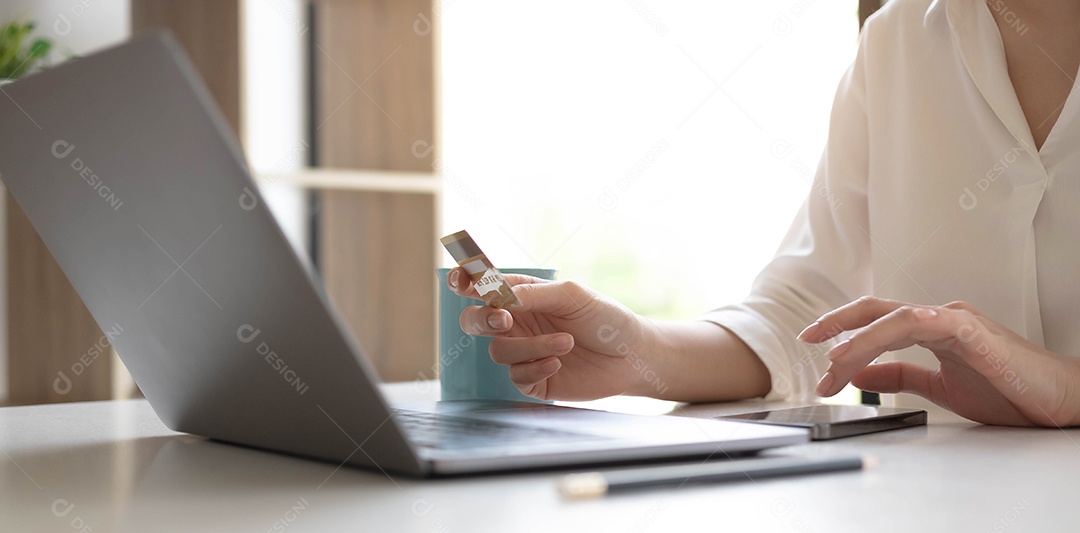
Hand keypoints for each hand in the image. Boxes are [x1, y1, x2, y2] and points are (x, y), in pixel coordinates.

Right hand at [447, 268, 648, 400]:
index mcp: (522, 297)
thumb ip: (533, 293)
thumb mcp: (572, 295)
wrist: (632, 355)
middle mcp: (517, 324)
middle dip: (481, 319)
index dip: (464, 282)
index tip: (461, 281)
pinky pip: (516, 377)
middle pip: (474, 321)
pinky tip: (559, 362)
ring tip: (566, 342)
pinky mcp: (533, 381)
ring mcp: (523, 353)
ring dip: (530, 347)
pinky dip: (536, 368)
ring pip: (498, 352)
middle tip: (504, 320)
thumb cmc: (605, 318)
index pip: (483, 287)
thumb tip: (498, 296)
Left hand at [797, 296, 1079, 426]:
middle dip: (837, 323)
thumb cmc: (1007, 389)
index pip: (874, 320)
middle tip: (808, 340)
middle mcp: (938, 318)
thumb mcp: (939, 387)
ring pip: (896, 318)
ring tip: (836, 361)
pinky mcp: (976, 335)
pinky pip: (937, 323)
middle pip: (876, 311)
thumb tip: (860, 375)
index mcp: (929, 328)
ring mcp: (957, 322)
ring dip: (861, 340)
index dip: (841, 327)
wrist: (1056, 400)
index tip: (811, 345)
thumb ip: (901, 376)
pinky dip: (909, 325)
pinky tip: (889, 333)